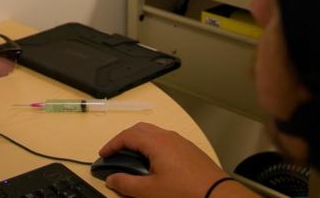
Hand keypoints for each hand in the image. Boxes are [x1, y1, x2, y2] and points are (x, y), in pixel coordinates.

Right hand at [97, 123, 245, 197]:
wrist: (217, 194)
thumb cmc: (182, 191)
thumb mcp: (149, 191)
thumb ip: (126, 184)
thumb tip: (111, 179)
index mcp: (156, 142)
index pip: (127, 135)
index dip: (112, 144)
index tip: (102, 155)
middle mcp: (168, 136)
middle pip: (140, 129)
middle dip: (124, 138)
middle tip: (114, 153)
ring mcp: (181, 141)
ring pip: (154, 133)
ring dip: (139, 141)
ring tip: (131, 157)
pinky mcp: (190, 150)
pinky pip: (165, 140)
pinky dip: (152, 146)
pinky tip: (153, 162)